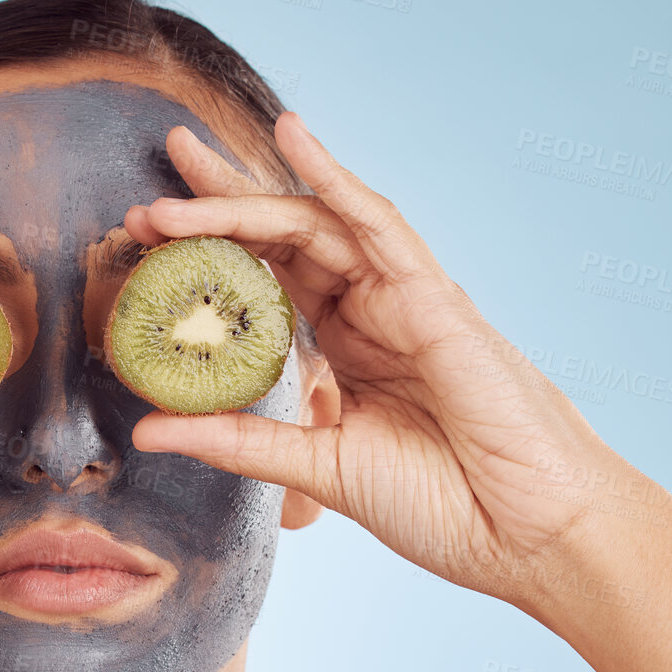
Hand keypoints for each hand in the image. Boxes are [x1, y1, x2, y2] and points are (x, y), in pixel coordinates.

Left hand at [123, 114, 649, 604]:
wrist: (529, 537)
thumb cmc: (444, 507)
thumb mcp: (318, 469)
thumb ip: (239, 442)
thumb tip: (147, 429)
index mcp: (346, 352)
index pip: (264, 283)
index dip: (205, 255)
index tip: (142, 240)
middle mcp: (370, 314)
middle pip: (280, 239)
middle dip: (213, 205)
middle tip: (148, 186)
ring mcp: (403, 300)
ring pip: (313, 224)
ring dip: (244, 196)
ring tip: (179, 166)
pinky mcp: (434, 299)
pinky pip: (379, 225)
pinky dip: (334, 177)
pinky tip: (291, 134)